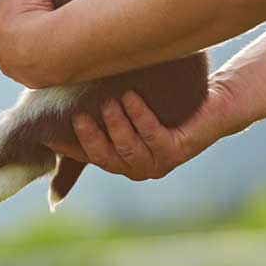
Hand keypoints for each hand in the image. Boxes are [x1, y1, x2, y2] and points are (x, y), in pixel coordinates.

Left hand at [0, 0, 58, 87]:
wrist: (48, 51)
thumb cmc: (26, 11)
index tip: (4, 2)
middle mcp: (0, 57)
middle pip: (3, 40)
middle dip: (11, 31)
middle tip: (23, 18)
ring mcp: (20, 72)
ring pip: (21, 57)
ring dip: (30, 48)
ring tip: (39, 35)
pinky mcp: (41, 80)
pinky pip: (40, 67)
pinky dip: (46, 60)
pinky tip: (54, 54)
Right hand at [45, 75, 245, 180]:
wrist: (214, 103)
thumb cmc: (165, 104)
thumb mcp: (128, 109)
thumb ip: (100, 112)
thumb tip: (56, 109)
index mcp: (122, 161)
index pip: (89, 157)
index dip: (70, 148)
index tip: (51, 134)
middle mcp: (138, 168)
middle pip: (106, 158)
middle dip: (92, 137)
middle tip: (78, 114)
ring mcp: (159, 163)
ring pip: (129, 149)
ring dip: (117, 125)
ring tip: (109, 101)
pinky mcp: (178, 151)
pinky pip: (153, 135)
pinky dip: (140, 116)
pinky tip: (132, 97)